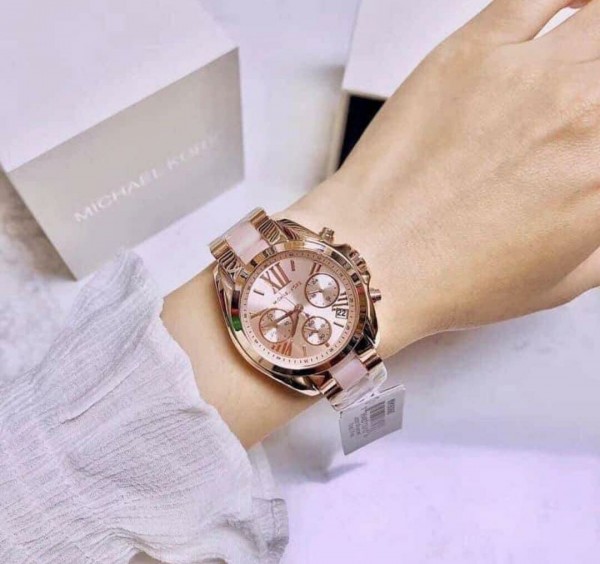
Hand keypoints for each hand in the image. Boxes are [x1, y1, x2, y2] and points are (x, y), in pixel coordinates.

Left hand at [288, 0, 599, 356]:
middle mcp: (583, 116)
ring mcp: (527, 75)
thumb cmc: (448, 279)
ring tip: (582, 62)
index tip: (592, 145)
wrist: (372, 260)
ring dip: (597, 39)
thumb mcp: (560, 283)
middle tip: (580, 110)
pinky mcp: (473, 51)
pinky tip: (575, 7)